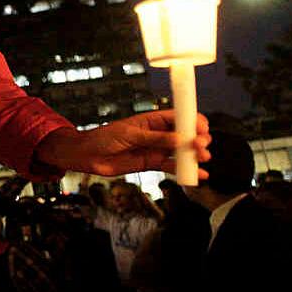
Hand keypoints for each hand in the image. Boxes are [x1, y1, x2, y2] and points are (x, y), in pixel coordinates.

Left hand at [34, 111, 211, 177]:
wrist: (88, 155)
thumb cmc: (104, 137)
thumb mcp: (130, 134)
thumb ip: (154, 138)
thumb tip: (178, 139)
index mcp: (153, 119)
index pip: (179, 117)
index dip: (193, 121)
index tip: (202, 128)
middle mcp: (159, 133)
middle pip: (185, 134)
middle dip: (197, 139)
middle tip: (201, 146)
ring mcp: (156, 148)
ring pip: (181, 151)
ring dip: (195, 155)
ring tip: (203, 159)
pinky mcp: (152, 163)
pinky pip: (172, 166)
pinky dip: (185, 170)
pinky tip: (198, 174)